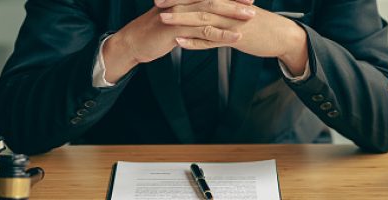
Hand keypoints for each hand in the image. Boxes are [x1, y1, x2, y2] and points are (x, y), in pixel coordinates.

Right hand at [102, 0, 252, 81]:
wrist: (133, 42)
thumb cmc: (154, 31)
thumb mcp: (174, 17)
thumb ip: (189, 12)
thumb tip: (206, 12)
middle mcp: (182, 2)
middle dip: (235, 0)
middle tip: (253, 3)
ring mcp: (180, 14)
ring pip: (211, 12)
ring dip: (233, 15)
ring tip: (250, 18)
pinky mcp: (177, 30)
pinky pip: (204, 32)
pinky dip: (222, 35)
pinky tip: (236, 38)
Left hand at [160, 1, 308, 74]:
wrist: (284, 35)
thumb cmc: (263, 26)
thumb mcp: (241, 14)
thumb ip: (225, 11)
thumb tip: (208, 10)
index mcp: (229, 0)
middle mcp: (229, 8)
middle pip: (198, 1)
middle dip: (175, 1)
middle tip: (156, 2)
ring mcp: (232, 23)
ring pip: (202, 18)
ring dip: (181, 18)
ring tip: (163, 19)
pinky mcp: (237, 38)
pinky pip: (212, 40)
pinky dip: (195, 41)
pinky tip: (181, 42)